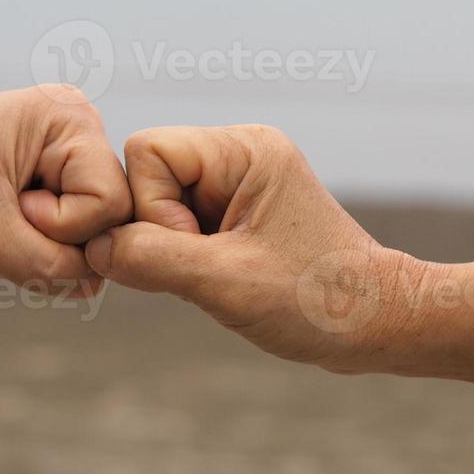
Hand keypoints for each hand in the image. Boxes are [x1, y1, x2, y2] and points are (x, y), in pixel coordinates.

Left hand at [0, 86, 132, 294]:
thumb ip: (49, 268)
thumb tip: (95, 286)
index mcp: (69, 115)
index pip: (111, 201)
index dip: (63, 225)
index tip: (5, 205)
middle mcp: (76, 126)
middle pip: (109, 213)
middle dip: (56, 235)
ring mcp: (63, 151)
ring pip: (89, 228)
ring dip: (41, 242)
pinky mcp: (47, 176)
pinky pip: (68, 229)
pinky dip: (35, 242)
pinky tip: (1, 224)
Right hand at [85, 125, 435, 372]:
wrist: (379, 324)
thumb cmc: (316, 301)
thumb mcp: (223, 282)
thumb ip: (150, 258)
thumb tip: (94, 247)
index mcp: (246, 149)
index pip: (147, 151)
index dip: (152, 207)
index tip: (196, 249)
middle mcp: (243, 153)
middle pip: (149, 175)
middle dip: (162, 228)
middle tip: (210, 266)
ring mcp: (243, 182)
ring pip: (160, 203)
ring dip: (175, 247)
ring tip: (223, 275)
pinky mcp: (241, 212)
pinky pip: (182, 222)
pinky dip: (188, 255)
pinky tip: (223, 278)